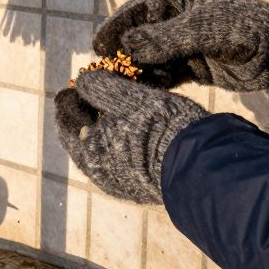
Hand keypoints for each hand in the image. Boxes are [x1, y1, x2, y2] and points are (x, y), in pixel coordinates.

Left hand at [54, 70, 206, 204]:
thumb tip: (82, 80)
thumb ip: (99, 86)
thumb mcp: (129, 97)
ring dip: (105, 128)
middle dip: (87, 113)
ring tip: (117, 107)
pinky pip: (122, 162)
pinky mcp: (142, 188)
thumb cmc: (162, 127)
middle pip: (83, 137)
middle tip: (96, 92)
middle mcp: (100, 174)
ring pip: (104, 149)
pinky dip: (121, 143)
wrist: (203, 166)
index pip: (65, 120)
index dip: (70, 98)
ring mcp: (122, 184)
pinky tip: (134, 129)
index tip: (77, 84)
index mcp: (88, 153)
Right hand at [93, 0, 268, 98]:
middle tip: (102, 70)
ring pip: (150, 58)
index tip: (97, 45)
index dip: (117, 27)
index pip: (139, 10)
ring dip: (135, 70)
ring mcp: (184, 44)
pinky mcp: (192, 67)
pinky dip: (152, 83)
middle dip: (122, 53)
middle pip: (140, 36)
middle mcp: (178, 19)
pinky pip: (164, 74)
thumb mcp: (206, 28)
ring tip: (117, 85)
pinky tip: (138, 93)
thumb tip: (126, 45)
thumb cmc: (248, 29)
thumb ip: (166, 38)